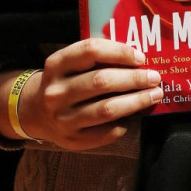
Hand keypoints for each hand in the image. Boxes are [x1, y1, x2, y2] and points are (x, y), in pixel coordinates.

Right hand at [17, 38, 162, 150]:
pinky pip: (105, 133)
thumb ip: (96, 58)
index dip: (119, 52)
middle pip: (102, 81)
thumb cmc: (64, 81)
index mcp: (56, 65)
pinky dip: (124, 124)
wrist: (35, 112)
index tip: (140, 57)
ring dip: (136, 101)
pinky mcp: (72, 140)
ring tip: (154, 95)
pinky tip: (134, 116)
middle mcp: (56, 91)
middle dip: (134, 79)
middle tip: (155, 77)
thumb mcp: (69, 63)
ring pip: (106, 109)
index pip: (90, 51)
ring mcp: (62, 119)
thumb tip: (139, 59)